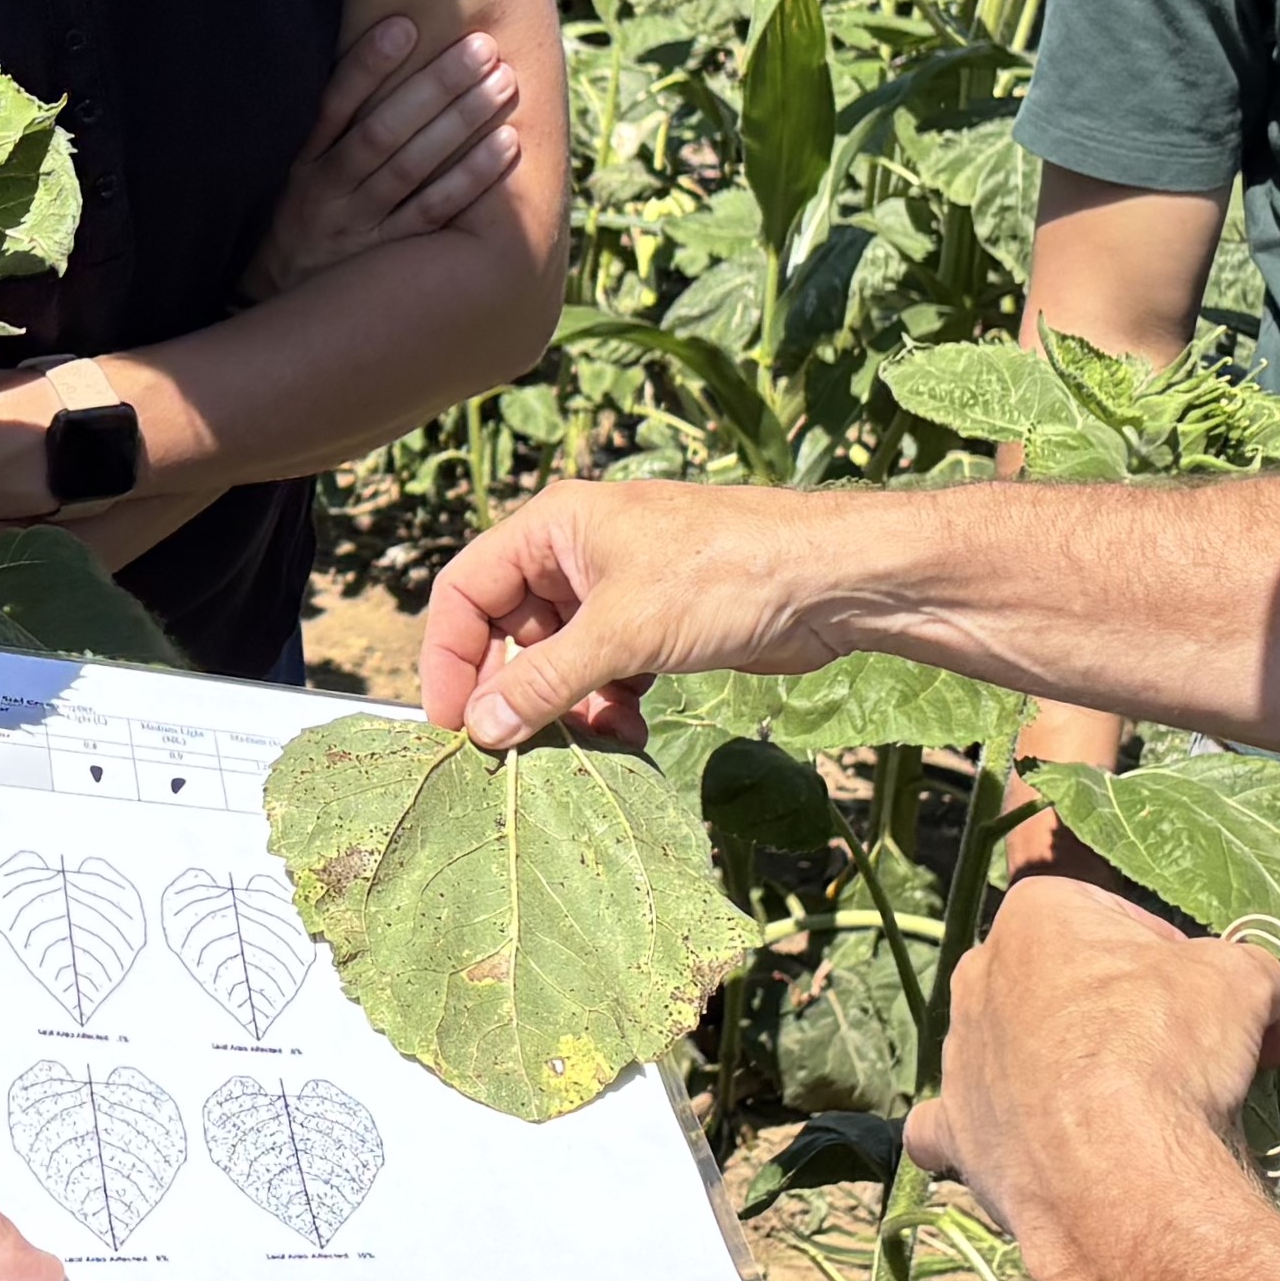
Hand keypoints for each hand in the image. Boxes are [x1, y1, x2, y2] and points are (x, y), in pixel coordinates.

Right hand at [245, 18, 523, 300]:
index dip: (366, 67)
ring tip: (504, 82)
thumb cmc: (292, 224)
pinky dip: (472, 178)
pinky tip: (508, 144)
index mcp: (296, 166)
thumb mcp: (283, 177)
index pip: (331, 107)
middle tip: (483, 47)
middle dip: (435, 86)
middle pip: (383, 133)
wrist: (275, 312)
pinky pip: (436, 213)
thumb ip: (318, 126)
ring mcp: (359, 230)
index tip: (404, 26)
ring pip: (413, 169)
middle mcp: (325, 196)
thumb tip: (374, 51)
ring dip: (462, 122)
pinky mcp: (391, 260)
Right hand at [423, 477, 858, 746]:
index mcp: (555, 527)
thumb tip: (483, 730)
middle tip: (515, 753)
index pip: (467, 590)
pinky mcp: (656, 624)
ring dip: (566, 708)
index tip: (451, 724)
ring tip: (587, 745)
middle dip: (514, 692)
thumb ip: (547, 681)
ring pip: (559, 659)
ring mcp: (619, 589)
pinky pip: (604, 672)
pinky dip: (607, 706)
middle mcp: (578, 553)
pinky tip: (629, 734)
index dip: (449, 656)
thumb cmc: (726, 576)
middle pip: (511, 630)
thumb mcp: (624, 631)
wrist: (830, 580)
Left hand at [905, 878, 1279, 1280]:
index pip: (1119, 920)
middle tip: (1182, 1056)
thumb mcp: (1243, 980)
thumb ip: (1248, 970)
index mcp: (1036, 914)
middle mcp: (981, 975)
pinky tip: (1013, 1144)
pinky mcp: (955, 1132)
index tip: (1208, 1002)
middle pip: (1066, 983)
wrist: (1118, 1173)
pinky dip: (982, 1133)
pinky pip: (953, 1125)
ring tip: (1136, 1116)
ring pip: (1016, 1049)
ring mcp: (959, 1056)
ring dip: (1065, 1070)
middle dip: (1122, 1011)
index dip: (1175, 959)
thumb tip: (1262, 997)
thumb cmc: (1170, 1049)